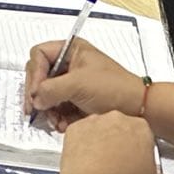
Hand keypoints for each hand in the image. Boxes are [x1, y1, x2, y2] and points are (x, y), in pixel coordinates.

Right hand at [24, 39, 146, 130]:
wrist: (138, 109)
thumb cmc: (116, 88)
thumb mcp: (78, 84)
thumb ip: (50, 89)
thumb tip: (34, 98)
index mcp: (71, 49)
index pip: (39, 54)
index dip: (35, 73)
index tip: (36, 91)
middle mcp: (70, 64)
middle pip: (39, 75)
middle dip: (38, 94)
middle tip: (36, 108)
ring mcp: (72, 83)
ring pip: (46, 94)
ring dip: (47, 109)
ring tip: (54, 119)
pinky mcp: (75, 100)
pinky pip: (56, 107)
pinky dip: (56, 117)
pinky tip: (62, 124)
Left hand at [53, 112, 173, 173]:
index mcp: (141, 127)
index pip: (143, 133)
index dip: (140, 148)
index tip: (137, 162)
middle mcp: (117, 118)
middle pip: (119, 127)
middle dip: (119, 142)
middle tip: (117, 165)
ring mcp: (93, 122)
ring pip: (98, 129)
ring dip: (99, 142)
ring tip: (98, 166)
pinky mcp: (73, 130)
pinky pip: (78, 134)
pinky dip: (80, 145)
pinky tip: (84, 162)